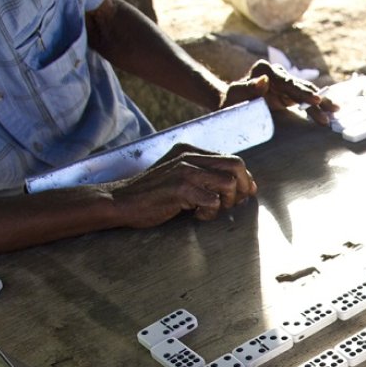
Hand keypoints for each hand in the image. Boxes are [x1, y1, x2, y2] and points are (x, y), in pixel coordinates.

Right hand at [105, 144, 256, 224]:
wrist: (121, 201)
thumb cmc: (152, 194)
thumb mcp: (178, 175)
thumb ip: (203, 175)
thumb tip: (240, 184)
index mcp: (190, 151)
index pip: (232, 159)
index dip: (244, 179)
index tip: (243, 195)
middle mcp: (189, 156)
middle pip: (236, 165)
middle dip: (243, 188)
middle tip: (233, 204)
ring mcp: (184, 171)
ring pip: (228, 183)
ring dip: (227, 202)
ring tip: (210, 209)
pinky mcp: (180, 188)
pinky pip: (212, 201)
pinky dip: (210, 213)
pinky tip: (195, 214)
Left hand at [222, 60, 337, 125]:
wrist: (232, 105)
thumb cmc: (230, 102)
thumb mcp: (234, 96)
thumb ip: (248, 88)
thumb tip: (265, 80)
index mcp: (264, 69)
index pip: (287, 81)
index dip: (302, 92)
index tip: (315, 100)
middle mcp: (277, 73)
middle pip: (300, 86)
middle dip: (317, 99)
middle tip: (331, 110)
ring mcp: (285, 83)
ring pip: (307, 92)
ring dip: (322, 102)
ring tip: (336, 111)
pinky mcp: (290, 94)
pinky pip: (306, 99)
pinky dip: (318, 105)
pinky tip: (331, 110)